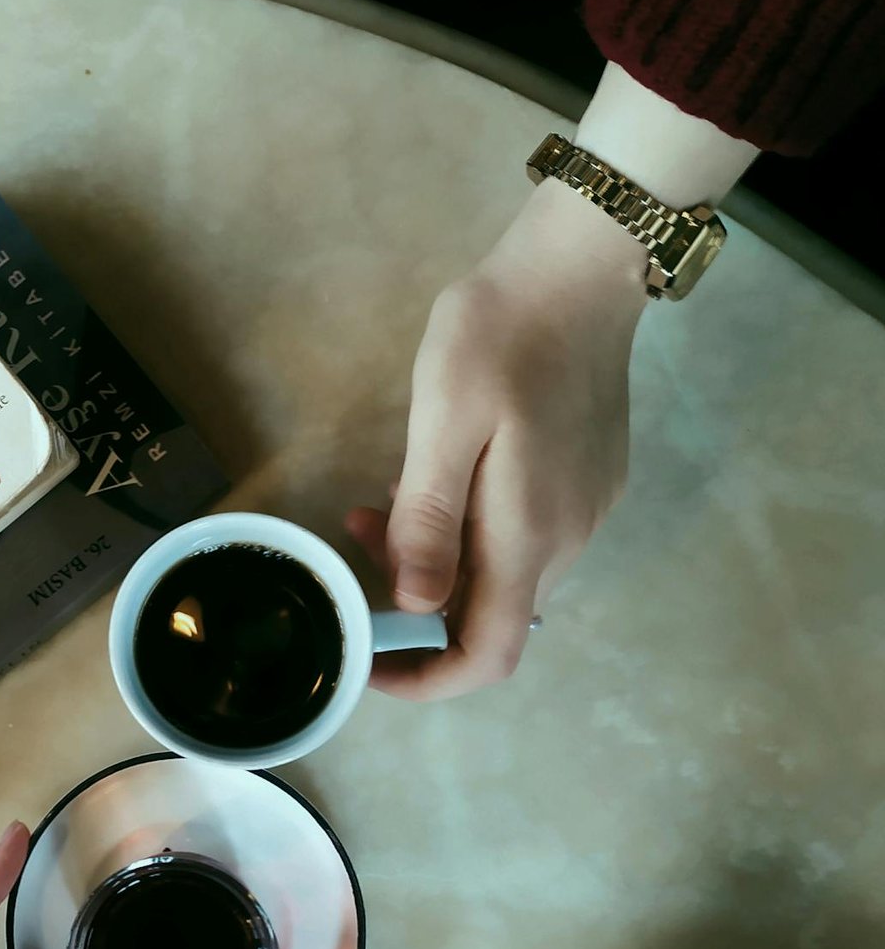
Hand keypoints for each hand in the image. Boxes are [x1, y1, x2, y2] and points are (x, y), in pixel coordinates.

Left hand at [347, 180, 646, 698]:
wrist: (580, 269)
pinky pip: (524, 537)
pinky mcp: (590, 483)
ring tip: (383, 500)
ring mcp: (586, 512)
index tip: (368, 660)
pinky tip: (441, 477)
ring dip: (439, 561)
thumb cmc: (501, 335)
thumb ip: (429, 520)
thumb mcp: (444, 421)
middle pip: (488, 618)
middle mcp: (566, 539)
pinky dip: (471, 531)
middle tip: (358, 534)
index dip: (426, 680)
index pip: (486, 655)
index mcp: (527, 535)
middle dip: (414, 604)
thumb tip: (415, 608)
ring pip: (503, 575)